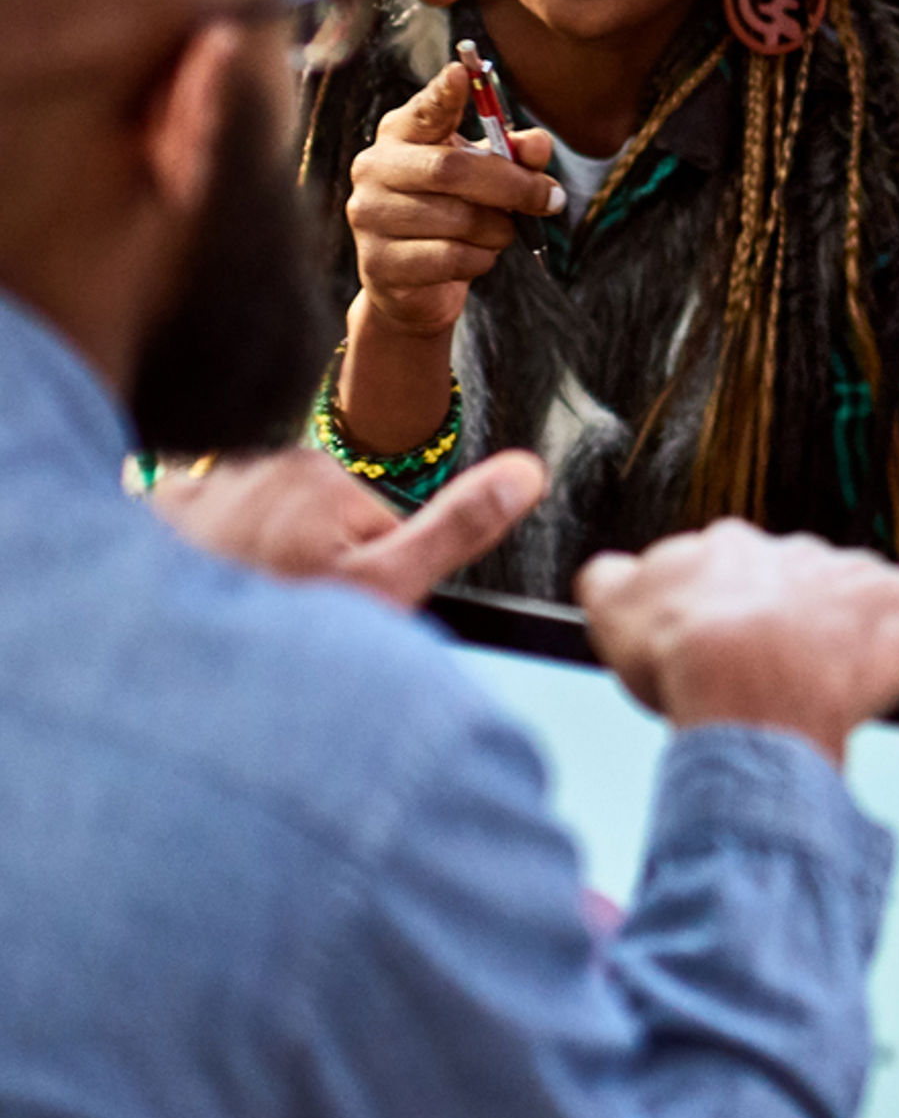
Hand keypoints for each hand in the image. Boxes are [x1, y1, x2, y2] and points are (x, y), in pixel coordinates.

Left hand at [149, 444, 548, 609]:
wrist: (152, 654)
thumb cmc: (272, 629)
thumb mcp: (387, 588)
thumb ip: (458, 528)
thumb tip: (527, 471)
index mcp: (327, 478)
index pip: (377, 519)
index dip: (372, 571)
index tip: (346, 606)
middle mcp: (265, 463)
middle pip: (320, 516)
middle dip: (315, 562)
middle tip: (294, 614)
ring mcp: (210, 480)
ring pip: (266, 525)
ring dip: (263, 561)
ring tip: (247, 606)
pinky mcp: (164, 504)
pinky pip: (211, 526)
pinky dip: (214, 556)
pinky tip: (206, 590)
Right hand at [344, 60, 563, 343]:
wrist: (413, 283)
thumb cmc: (455, 212)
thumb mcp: (489, 176)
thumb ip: (516, 155)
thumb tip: (537, 143)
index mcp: (402, 135)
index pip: (423, 109)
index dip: (444, 93)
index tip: (462, 72)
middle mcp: (374, 168)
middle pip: (453, 168)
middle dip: (513, 185)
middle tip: (551, 198)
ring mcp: (369, 216)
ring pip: (459, 218)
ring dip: (500, 229)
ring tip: (500, 232)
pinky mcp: (378, 263)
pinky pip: (452, 257)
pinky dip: (481, 259)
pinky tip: (474, 256)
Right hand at [574, 522, 898, 764]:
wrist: (741, 679)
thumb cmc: (677, 656)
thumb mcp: (611, 609)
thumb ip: (611, 579)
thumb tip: (612, 570)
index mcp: (731, 548)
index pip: (734, 574)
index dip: (729, 618)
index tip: (725, 649)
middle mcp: (797, 549)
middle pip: (798, 587)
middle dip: (789, 626)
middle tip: (772, 674)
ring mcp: (856, 574)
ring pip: (856, 605)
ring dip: (843, 639)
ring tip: (817, 686)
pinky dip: (895, 658)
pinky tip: (865, 687)